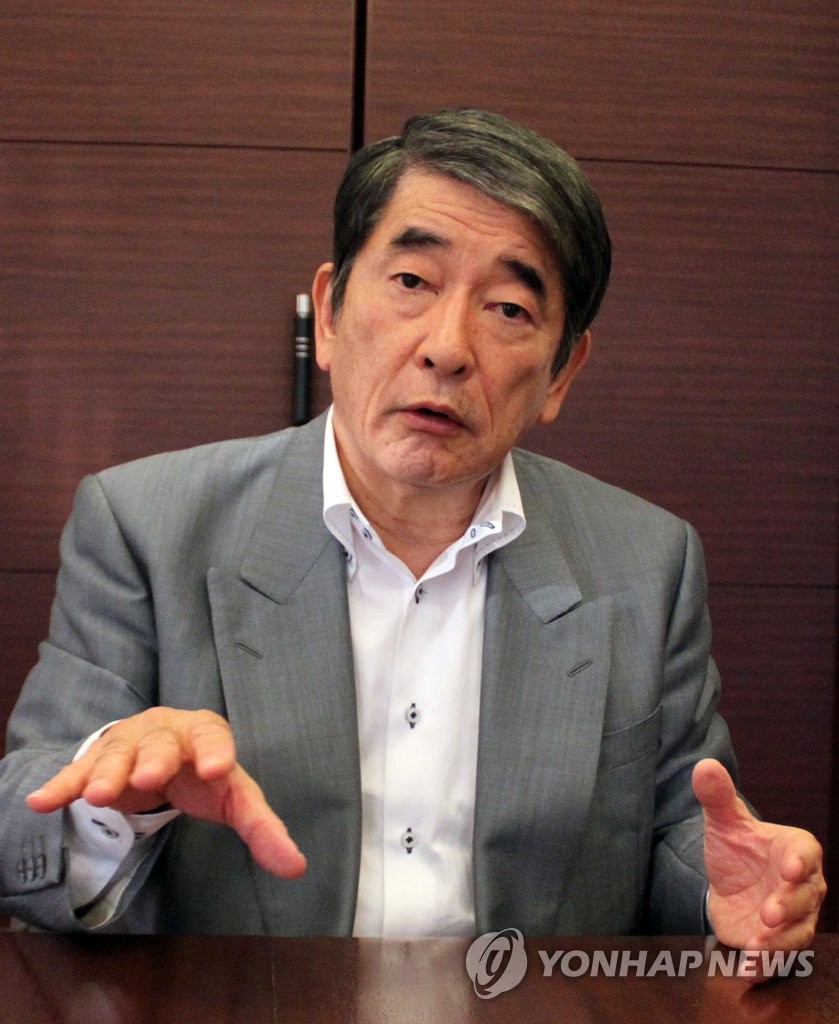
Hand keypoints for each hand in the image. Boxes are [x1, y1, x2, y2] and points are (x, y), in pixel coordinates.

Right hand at [26, 707, 306, 878]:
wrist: (158, 751)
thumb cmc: (202, 773)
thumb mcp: (234, 796)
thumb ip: (262, 828)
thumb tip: (296, 867)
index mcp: (205, 733)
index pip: (213, 735)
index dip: (215, 751)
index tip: (217, 769)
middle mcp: (165, 731)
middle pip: (160, 742)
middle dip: (155, 758)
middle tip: (149, 777)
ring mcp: (127, 743)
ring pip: (117, 754)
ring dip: (108, 773)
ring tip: (99, 796)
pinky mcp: (95, 762)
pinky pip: (76, 772)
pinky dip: (61, 786)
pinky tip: (41, 802)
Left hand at [693, 758, 824, 957]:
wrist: (727, 882)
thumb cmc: (736, 847)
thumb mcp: (723, 821)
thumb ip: (717, 796)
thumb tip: (704, 766)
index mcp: (795, 851)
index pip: (806, 853)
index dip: (801, 861)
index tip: (791, 867)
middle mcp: (803, 887)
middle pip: (805, 898)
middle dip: (788, 906)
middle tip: (768, 911)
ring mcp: (793, 918)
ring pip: (798, 933)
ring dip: (780, 941)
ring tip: (757, 943)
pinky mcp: (777, 943)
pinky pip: (780, 957)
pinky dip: (766, 964)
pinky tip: (749, 967)